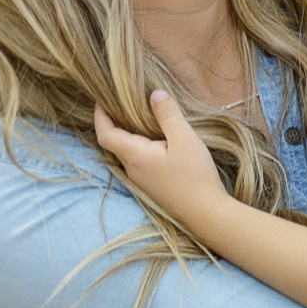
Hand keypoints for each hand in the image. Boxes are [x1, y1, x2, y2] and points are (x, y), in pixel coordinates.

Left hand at [93, 89, 225, 214]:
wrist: (206, 213)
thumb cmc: (195, 176)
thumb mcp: (185, 139)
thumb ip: (168, 115)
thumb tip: (154, 93)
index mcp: (135, 156)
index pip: (105, 134)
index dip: (100, 115)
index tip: (102, 98)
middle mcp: (133, 169)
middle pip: (114, 142)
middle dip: (113, 121)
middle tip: (121, 100)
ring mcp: (141, 179)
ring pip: (127, 151)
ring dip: (127, 133)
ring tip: (139, 114)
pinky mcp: (151, 184)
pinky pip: (138, 159)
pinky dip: (139, 144)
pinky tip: (155, 137)